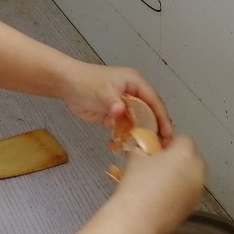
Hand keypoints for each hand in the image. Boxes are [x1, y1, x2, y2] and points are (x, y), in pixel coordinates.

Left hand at [60, 62, 174, 142]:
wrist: (66, 84)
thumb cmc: (86, 81)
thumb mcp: (102, 91)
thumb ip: (113, 102)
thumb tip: (121, 112)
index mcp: (136, 84)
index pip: (154, 102)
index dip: (162, 118)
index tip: (167, 135)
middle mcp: (134, 95)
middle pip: (149, 115)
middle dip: (153, 130)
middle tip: (158, 148)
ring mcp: (124, 107)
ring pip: (137, 124)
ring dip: (138, 137)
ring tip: (141, 152)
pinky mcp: (114, 117)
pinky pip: (123, 130)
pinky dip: (123, 139)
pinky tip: (118, 148)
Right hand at [113, 135, 205, 233]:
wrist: (138, 219)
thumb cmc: (137, 185)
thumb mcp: (135, 158)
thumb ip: (142, 149)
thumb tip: (142, 149)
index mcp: (184, 154)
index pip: (184, 139)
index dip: (171, 143)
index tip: (158, 149)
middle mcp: (196, 172)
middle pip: (192, 158)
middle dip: (179, 159)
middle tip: (159, 165)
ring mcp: (197, 192)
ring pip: (192, 178)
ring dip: (181, 177)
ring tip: (159, 184)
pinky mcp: (193, 208)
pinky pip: (189, 194)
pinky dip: (179, 194)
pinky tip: (162, 199)